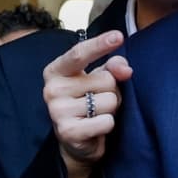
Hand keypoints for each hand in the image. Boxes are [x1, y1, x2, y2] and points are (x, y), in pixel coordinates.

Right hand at [42, 31, 133, 177]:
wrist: (76, 141)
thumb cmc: (87, 103)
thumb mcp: (99, 79)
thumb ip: (112, 67)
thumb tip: (125, 69)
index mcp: (56, 71)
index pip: (79, 53)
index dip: (100, 44)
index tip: (119, 36)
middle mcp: (52, 89)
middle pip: (106, 80)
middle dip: (112, 91)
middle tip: (98, 101)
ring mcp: (57, 111)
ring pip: (109, 101)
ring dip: (110, 110)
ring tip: (97, 114)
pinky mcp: (68, 132)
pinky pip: (106, 121)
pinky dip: (108, 125)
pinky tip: (95, 128)